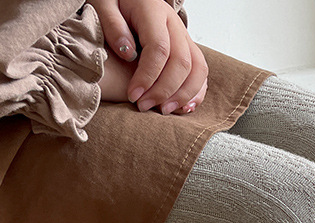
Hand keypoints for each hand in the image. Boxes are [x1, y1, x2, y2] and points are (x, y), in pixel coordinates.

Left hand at [87, 0, 207, 114]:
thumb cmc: (113, 2)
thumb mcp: (102, 4)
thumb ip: (112, 25)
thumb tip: (129, 53)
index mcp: (154, 11)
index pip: (159, 49)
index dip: (148, 76)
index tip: (133, 95)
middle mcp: (174, 24)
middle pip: (182, 63)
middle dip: (164, 90)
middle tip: (144, 106)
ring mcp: (185, 37)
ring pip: (197, 70)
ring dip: (183, 95)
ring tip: (163, 110)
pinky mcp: (189, 49)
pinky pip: (201, 73)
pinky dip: (195, 93)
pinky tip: (182, 107)